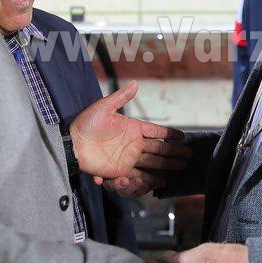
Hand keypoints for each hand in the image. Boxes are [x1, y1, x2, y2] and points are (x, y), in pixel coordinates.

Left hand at [70, 81, 189, 184]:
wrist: (73, 144)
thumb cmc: (86, 124)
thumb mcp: (104, 107)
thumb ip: (120, 97)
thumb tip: (135, 83)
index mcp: (132, 128)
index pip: (155, 131)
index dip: (169, 134)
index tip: (183, 136)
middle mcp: (133, 144)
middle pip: (159, 149)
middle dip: (174, 152)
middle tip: (188, 155)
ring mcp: (128, 158)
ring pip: (153, 162)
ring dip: (167, 165)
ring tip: (181, 167)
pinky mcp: (121, 171)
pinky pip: (139, 175)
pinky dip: (151, 177)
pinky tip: (162, 179)